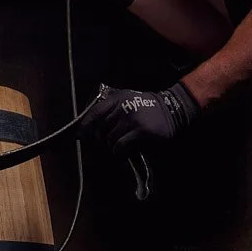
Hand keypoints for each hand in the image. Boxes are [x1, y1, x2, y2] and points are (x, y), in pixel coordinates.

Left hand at [78, 81, 199, 154]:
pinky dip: (120, 151)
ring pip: (110, 139)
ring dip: (112, 146)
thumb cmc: (147, 108)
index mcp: (118, 99)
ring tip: (119, 146)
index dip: (85, 125)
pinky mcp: (140, 131)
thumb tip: (89, 124)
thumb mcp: (128, 99)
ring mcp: (131, 118)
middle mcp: (122, 107)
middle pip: (101, 129)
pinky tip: (125, 151)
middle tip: (109, 143)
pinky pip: (120, 146)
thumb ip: (111, 107)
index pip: (95, 112)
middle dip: (102, 139)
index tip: (79, 136)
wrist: (172, 110)